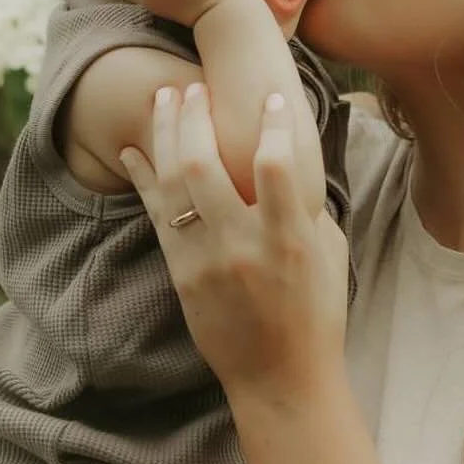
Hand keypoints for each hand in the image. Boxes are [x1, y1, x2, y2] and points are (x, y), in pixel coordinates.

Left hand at [120, 83, 349, 400]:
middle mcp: (242, 246)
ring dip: (164, 134)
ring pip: (172, 183)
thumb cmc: (315, 314)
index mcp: (289, 240)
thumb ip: (306, 205)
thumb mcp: (328, 254)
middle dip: (195, 115)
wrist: (280, 379)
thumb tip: (290, 154)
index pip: (276, 164)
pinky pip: (155, 213)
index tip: (271, 96)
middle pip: (204, 162)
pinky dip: (143, 176)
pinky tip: (134, 148)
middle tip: (195, 85)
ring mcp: (205, 260)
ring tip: (164, 98)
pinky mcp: (181, 273)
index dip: (273, 122)